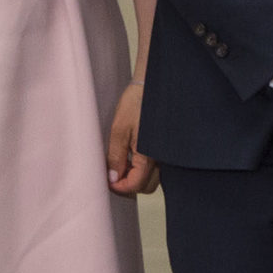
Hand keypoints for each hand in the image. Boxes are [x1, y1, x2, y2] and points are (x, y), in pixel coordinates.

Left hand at [107, 81, 159, 196]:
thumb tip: (112, 178)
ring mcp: (166, 153)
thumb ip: (116, 157)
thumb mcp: (119, 129)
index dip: (119, 187)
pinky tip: (133, 155)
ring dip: (136, 176)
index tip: (107, 181)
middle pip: (146, 186)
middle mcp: (162, 158)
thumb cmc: (137, 102)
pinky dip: (144, 167)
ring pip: (152, 178)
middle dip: (128, 185)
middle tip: (112, 173)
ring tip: (122, 162)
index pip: (136, 185)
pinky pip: (157, 167)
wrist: (153, 84)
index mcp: (150, 155)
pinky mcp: (166, 147)